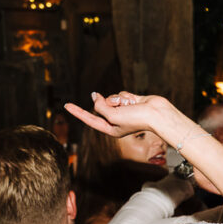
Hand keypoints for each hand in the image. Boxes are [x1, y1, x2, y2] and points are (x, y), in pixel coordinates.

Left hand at [64, 91, 180, 142]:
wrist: (156, 114)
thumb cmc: (136, 119)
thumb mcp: (113, 115)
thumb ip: (100, 106)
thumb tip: (95, 96)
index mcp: (110, 129)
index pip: (90, 119)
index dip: (77, 112)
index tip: (66, 105)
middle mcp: (115, 121)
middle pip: (101, 106)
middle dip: (107, 103)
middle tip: (117, 106)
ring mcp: (122, 111)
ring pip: (111, 98)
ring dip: (118, 99)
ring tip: (129, 105)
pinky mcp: (129, 102)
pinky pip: (120, 94)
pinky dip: (125, 96)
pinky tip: (134, 101)